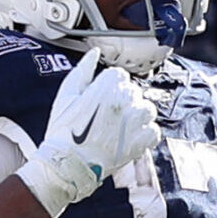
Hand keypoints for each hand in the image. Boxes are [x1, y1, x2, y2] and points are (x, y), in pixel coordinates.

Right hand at [15, 49, 162, 217]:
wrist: (67, 165)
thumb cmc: (63, 131)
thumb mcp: (66, 94)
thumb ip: (83, 70)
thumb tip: (94, 53)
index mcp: (108, 87)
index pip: (119, 75)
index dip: (109, 85)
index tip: (100, 97)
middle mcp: (125, 102)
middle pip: (134, 91)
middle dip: (122, 99)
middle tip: (106, 115)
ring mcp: (135, 123)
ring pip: (147, 109)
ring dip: (137, 114)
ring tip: (120, 125)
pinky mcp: (140, 143)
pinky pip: (153, 131)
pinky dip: (145, 133)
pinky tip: (131, 136)